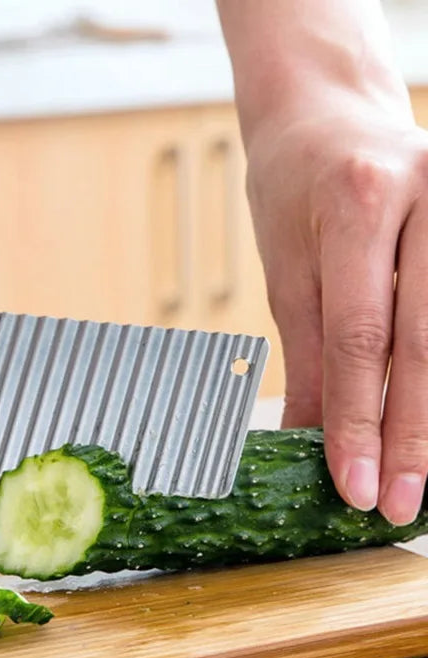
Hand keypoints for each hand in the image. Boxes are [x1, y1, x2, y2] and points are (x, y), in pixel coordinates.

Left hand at [246, 98, 427, 524]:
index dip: (359, 420)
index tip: (353, 486)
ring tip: (421, 478)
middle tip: (396, 505)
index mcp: (360, 203)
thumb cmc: (296, 189)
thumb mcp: (286, 266)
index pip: (362, 336)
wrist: (330, 110)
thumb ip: (311, 351)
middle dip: (411, 436)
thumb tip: (313, 438)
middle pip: (425, 343)